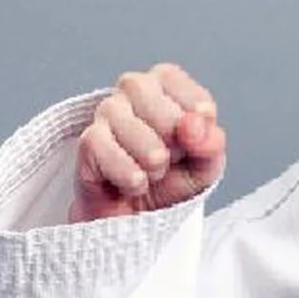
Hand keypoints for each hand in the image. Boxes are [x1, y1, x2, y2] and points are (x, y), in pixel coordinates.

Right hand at [69, 61, 225, 221]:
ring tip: (155, 174)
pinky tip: (136, 183)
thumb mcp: (207, 163)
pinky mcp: (88, 143)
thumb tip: (193, 124)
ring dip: (151, 160)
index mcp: (165, 86)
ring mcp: (106, 114)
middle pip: (151, 99)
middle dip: (171, 139)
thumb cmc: (175, 178)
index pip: (176, 81)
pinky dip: (127, 174)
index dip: (192, 115)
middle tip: (172, 158)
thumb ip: (210, 142)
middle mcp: (133, 91)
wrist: (143, 215)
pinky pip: (103, 149)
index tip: (195, 141)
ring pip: (128, 125)